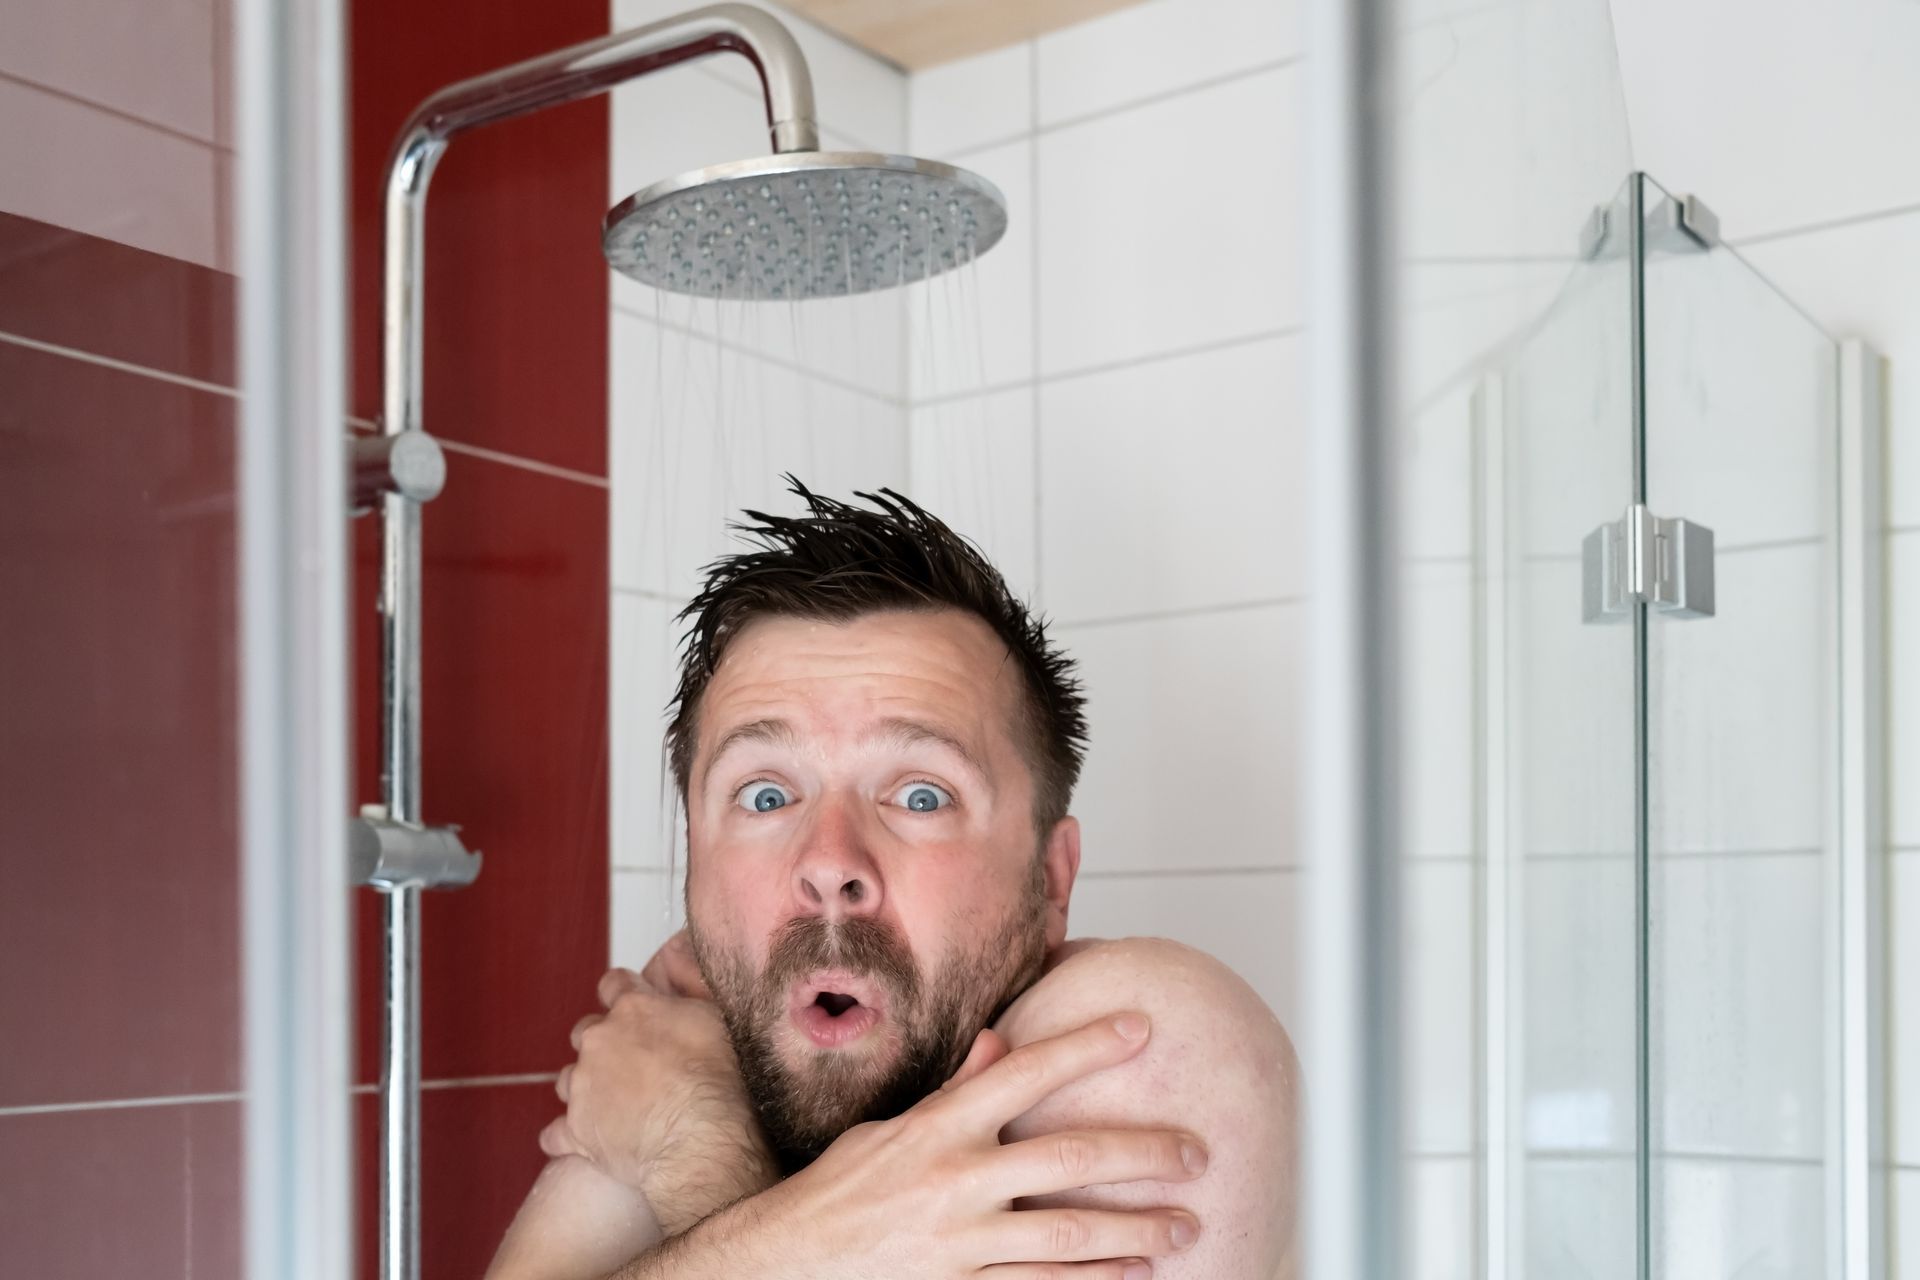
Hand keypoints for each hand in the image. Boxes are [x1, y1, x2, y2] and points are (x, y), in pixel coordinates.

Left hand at [541, 947, 775, 1235]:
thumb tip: (676, 991)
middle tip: (635, 1065)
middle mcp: (599, 1040)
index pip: (614, 984)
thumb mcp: (715, 1018)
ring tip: (619, 1105)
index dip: (624, 994)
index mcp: (633, 1008)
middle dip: (604, 1044)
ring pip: (569, 1079)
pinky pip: (558, 1132)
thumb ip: (687, 997)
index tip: (634, 1008)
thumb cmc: (716, 1079)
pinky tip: (594, 1141)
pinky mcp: (576, 1130)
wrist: (699, 1139)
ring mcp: (583, 1086)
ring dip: (588, 1087)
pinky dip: (572, 1135)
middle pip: (587, 1032)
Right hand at [716, 1013, 1204, 1278]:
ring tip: (1185, 1225)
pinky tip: (1135, 1274)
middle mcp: (956, 1179)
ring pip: (1071, 1234)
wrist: (787, 1265)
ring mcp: (963, 1242)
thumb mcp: (888, 1127)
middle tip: (1195, 1151)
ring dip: (1137, 1231)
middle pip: (1069, 1157)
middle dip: (1141, 1153)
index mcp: (938, 1126)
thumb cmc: (838, 1192)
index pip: (1025, 1071)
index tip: (1140, 1026)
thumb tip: (998, 1045)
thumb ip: (952, 1091)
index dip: (1086, 1044)